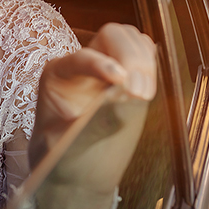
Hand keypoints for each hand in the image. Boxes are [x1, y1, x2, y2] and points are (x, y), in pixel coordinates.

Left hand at [30, 23, 156, 208]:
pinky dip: (151, 63)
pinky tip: (148, 87)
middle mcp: (81, 64)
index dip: (102, 65)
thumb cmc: (61, 157)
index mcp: (57, 75)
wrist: (71, 173)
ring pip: (130, 39)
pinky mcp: (127, 75)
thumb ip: (96, 123)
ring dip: (144, 60)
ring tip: (144, 93)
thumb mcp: (69, 145)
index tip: (121, 81)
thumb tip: (127, 100)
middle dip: (131, 57)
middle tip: (140, 92)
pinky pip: (143, 53)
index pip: (81, 58)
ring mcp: (106, 66)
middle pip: (111, 35)